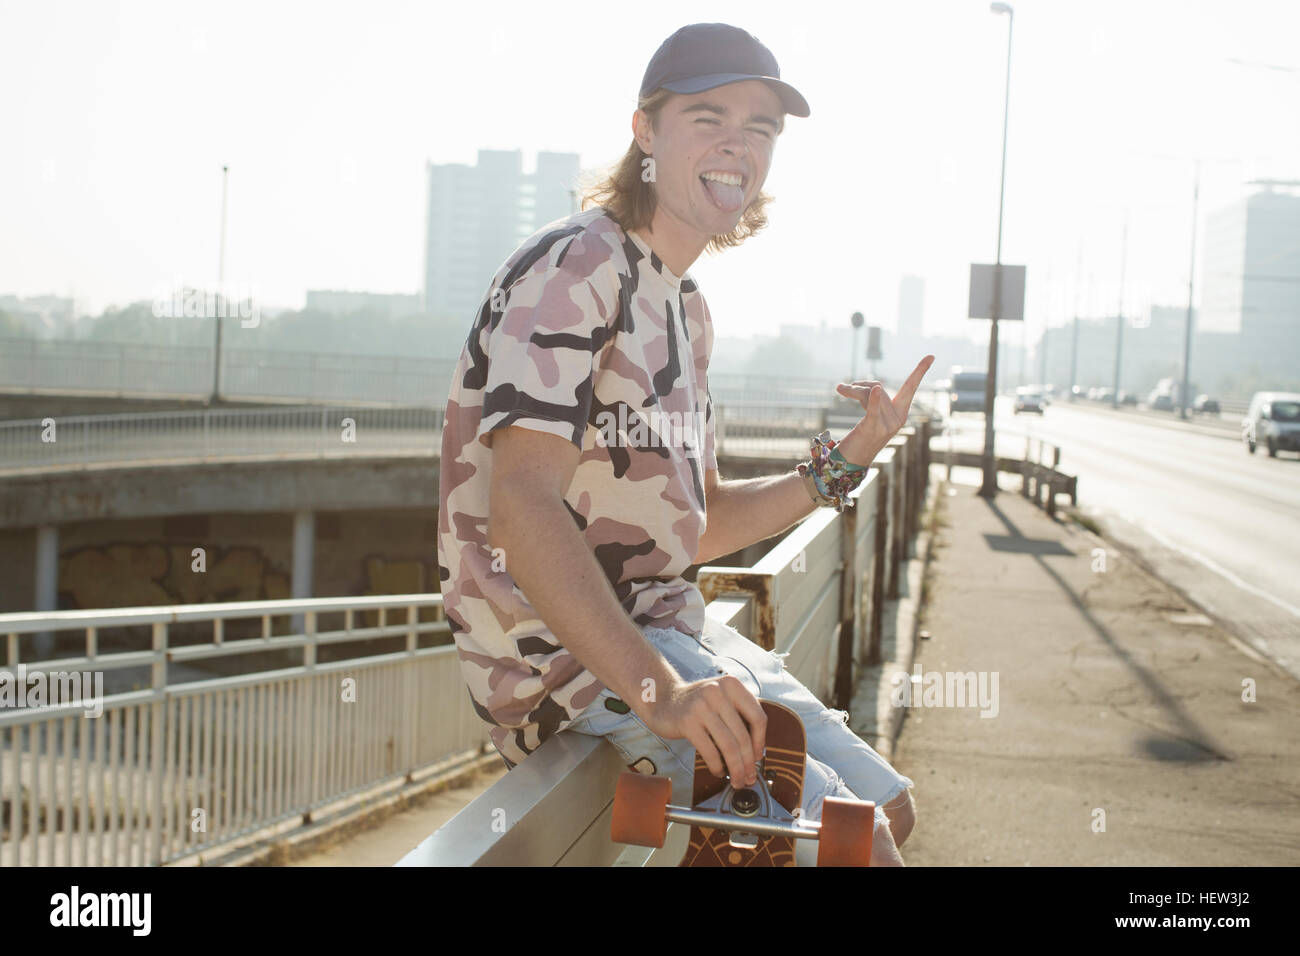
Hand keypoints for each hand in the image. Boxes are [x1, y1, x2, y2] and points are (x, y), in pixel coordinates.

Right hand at [638, 675, 766, 785]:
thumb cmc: (696, 704)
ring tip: (737, 779)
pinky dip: (717, 766)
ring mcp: (701, 706)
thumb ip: (739, 715)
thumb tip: (756, 752)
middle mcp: (717, 692)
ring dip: (736, 768)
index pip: (758, 716)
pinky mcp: (687, 722)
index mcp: (731, 685)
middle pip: (743, 736)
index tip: (759, 757)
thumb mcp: (721, 699)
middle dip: (748, 762)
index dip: (761, 741)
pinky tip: (718, 771)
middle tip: (749, 777)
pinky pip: (710, 751)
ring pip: (728, 746)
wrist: (662, 699)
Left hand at [833, 354, 934, 466]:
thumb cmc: (861, 435)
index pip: (911, 387)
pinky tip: (876, 391)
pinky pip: (873, 411)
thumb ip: (870, 396)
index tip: (931, 355)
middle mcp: (898, 419)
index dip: (920, 371)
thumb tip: (858, 385)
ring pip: (870, 394)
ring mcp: (888, 426)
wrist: (852, 461)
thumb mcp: (870, 411)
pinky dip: (874, 400)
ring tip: (841, 390)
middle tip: (843, 387)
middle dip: (861, 385)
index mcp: (901, 413)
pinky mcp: (873, 430)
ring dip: (852, 390)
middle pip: (879, 387)